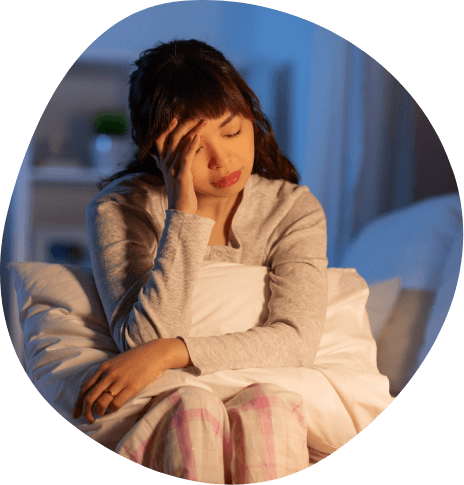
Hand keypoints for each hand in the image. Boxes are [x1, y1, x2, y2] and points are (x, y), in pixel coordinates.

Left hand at [73, 338, 190, 423]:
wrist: (155, 353)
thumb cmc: (136, 358)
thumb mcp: (117, 362)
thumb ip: (106, 372)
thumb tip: (95, 388)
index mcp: (104, 367)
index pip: (85, 389)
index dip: (78, 404)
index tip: (76, 414)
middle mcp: (109, 374)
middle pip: (90, 398)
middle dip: (86, 412)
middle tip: (89, 419)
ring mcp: (120, 381)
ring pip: (101, 403)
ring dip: (99, 412)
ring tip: (103, 414)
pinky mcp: (131, 387)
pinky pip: (116, 404)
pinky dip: (112, 410)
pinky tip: (115, 408)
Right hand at [153, 117, 206, 214]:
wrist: (181, 213)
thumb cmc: (181, 194)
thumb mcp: (174, 177)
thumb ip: (171, 165)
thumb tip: (169, 157)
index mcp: (163, 163)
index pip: (159, 140)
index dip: (165, 128)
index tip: (175, 118)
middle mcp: (165, 164)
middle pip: (172, 138)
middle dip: (184, 125)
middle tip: (196, 115)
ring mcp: (172, 169)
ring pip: (181, 145)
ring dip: (193, 131)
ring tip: (203, 122)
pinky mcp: (182, 175)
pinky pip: (186, 157)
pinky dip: (192, 145)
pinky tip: (198, 137)